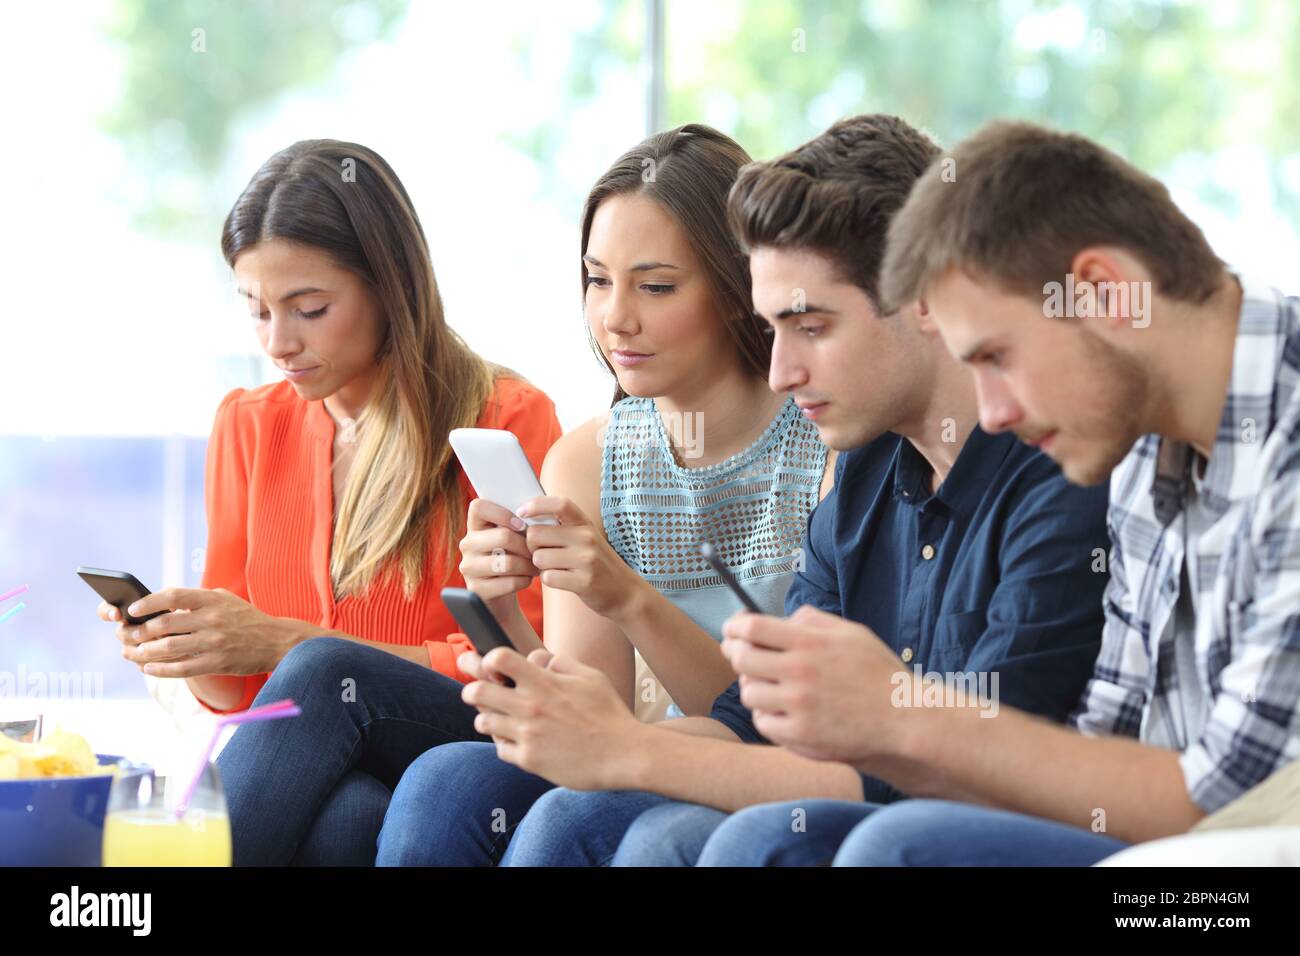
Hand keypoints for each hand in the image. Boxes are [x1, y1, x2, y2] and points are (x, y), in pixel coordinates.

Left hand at [113, 587, 303, 677]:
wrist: (276, 640)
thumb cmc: (246, 619)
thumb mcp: (225, 600)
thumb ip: (197, 600)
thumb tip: (162, 603)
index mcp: (212, 599)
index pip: (173, 596)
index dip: (148, 602)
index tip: (132, 610)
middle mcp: (212, 619)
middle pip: (164, 624)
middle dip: (139, 632)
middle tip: (127, 636)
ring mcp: (214, 642)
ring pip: (168, 648)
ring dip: (144, 652)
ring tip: (133, 653)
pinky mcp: (217, 662)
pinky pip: (181, 668)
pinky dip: (160, 670)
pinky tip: (149, 669)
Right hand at [458, 498, 537, 614]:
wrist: (501, 596)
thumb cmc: (512, 558)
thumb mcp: (512, 539)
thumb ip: (518, 525)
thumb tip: (537, 518)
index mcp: (475, 526)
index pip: (479, 507)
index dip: (503, 513)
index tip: (522, 526)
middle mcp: (467, 545)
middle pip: (503, 536)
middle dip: (528, 546)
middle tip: (538, 552)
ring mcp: (469, 568)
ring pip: (508, 562)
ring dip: (529, 565)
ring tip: (536, 566)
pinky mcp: (476, 589)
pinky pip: (509, 582)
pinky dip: (524, 581)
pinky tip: (526, 579)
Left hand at [461, 647, 645, 789]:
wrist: (624, 754)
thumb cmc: (609, 713)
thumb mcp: (590, 676)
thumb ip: (560, 663)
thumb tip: (537, 658)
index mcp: (545, 682)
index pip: (498, 659)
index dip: (489, 659)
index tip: (494, 667)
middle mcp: (530, 707)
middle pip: (476, 692)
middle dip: (472, 690)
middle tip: (477, 692)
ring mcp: (527, 735)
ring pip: (483, 722)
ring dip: (487, 718)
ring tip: (499, 718)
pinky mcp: (529, 760)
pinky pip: (500, 749)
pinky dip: (504, 744)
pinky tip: (516, 741)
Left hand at [516, 495, 646, 620]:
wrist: (625, 592)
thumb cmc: (597, 563)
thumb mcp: (585, 538)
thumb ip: (562, 528)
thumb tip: (525, 520)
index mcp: (585, 523)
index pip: (559, 504)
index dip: (536, 505)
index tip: (521, 512)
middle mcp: (586, 537)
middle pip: (536, 534)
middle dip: (531, 546)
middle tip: (542, 553)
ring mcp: (586, 559)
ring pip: (538, 558)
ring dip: (540, 566)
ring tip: (556, 568)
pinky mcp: (584, 581)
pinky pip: (547, 577)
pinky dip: (548, 580)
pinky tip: (561, 579)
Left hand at [720, 604, 914, 763]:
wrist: (903, 720)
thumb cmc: (878, 674)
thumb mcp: (851, 633)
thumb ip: (813, 620)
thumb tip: (782, 619)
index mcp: (810, 642)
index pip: (752, 628)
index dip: (734, 627)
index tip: (733, 630)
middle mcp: (800, 672)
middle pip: (741, 658)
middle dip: (735, 653)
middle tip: (738, 654)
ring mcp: (798, 706)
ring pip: (748, 692)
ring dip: (753, 686)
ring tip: (770, 686)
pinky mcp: (800, 735)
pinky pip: (762, 722)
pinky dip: (767, 715)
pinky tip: (783, 710)